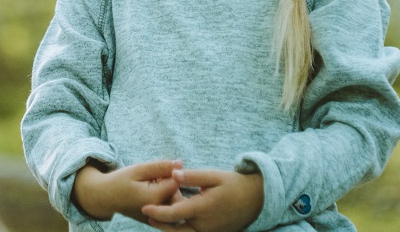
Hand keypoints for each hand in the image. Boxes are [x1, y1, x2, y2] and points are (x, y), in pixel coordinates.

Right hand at [72, 159, 181, 222]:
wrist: (105, 198)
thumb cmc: (120, 181)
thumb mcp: (138, 169)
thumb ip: (160, 166)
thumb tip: (181, 163)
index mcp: (154, 198)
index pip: (176, 181)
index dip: (170, 172)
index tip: (156, 171)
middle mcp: (159, 212)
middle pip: (178, 193)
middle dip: (169, 182)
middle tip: (151, 179)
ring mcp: (158, 219)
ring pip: (174, 200)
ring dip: (167, 190)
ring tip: (150, 187)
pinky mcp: (157, 220)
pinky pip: (168, 207)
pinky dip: (163, 198)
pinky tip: (150, 194)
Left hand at [142, 169, 262, 231]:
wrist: (255, 200)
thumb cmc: (233, 185)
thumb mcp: (213, 176)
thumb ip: (192, 176)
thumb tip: (173, 174)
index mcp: (203, 209)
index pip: (174, 214)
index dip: (158, 212)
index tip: (144, 208)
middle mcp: (205, 225)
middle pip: (176, 231)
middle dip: (160, 225)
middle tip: (147, 215)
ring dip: (170, 228)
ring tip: (157, 217)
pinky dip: (181, 229)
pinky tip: (174, 220)